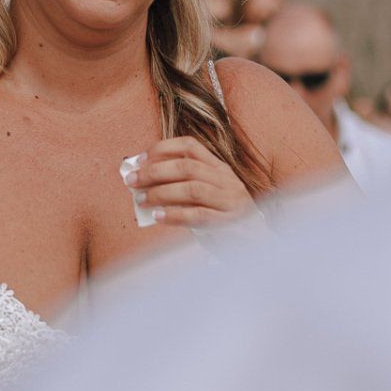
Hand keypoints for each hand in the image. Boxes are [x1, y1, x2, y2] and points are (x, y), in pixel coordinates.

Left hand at [124, 136, 255, 228]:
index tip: (141, 158)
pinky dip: (174, 215)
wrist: (258, 243)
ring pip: (191, 188)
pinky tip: (157, 216)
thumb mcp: (207, 195)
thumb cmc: (224, 218)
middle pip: (186, 167)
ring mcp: (230, 200)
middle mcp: (226, 180)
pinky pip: (198, 215)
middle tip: (132, 180)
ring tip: (141, 199)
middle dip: (154, 171)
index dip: (163, 148)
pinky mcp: (229, 222)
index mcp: (219, 168)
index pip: (191, 146)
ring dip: (161, 192)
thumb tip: (145, 184)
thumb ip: (182, 187)